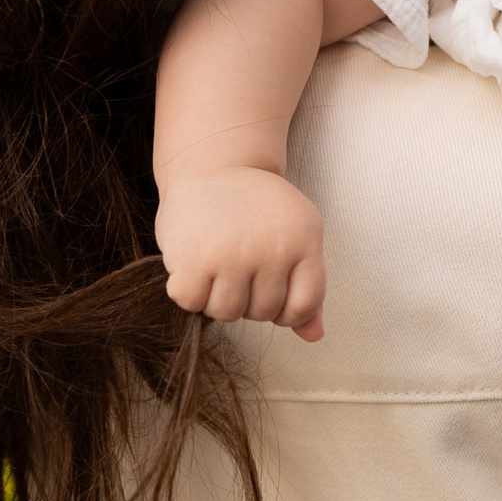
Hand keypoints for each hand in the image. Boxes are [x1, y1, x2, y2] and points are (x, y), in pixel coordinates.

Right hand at [156, 165, 327, 341]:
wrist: (213, 164)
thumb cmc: (254, 207)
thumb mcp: (293, 236)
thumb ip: (305, 287)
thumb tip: (314, 336)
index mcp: (304, 240)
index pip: (303, 306)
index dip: (284, 310)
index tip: (269, 290)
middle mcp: (271, 247)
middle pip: (262, 313)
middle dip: (247, 297)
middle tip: (236, 262)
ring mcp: (232, 253)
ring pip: (225, 312)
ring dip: (215, 296)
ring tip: (215, 263)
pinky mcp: (193, 256)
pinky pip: (190, 302)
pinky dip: (187, 289)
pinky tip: (193, 261)